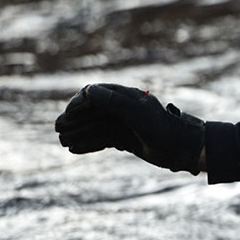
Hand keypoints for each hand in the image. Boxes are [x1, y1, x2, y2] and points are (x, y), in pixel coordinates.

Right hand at [55, 83, 204, 174]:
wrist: (182, 148)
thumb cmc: (162, 129)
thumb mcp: (136, 114)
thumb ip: (113, 101)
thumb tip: (88, 90)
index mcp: (126, 96)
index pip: (95, 94)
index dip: (79, 103)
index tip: (68, 115)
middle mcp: (124, 109)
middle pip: (92, 112)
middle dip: (75, 120)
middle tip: (57, 129)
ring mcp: (125, 124)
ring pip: (96, 127)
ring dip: (79, 133)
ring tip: (62, 142)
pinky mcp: (127, 139)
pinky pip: (103, 139)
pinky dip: (90, 144)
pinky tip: (75, 149)